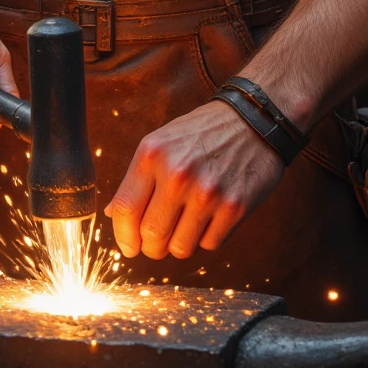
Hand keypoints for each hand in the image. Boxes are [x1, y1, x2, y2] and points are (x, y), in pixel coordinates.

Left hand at [104, 100, 284, 260]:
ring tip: (187, 224)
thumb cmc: (203, 133)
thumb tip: (112, 215)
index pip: (125, 211)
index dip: (123, 237)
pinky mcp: (234, 207)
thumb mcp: (162, 142)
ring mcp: (207, 192)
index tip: (130, 246)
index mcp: (152, 154)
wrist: (254, 119)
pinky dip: (207, 237)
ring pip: (179, 248)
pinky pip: (209, 245)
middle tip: (158, 241)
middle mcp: (177, 173)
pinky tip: (211, 216)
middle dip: (151, 246)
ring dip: (179, 243)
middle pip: (151, 236)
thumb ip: (136, 179)